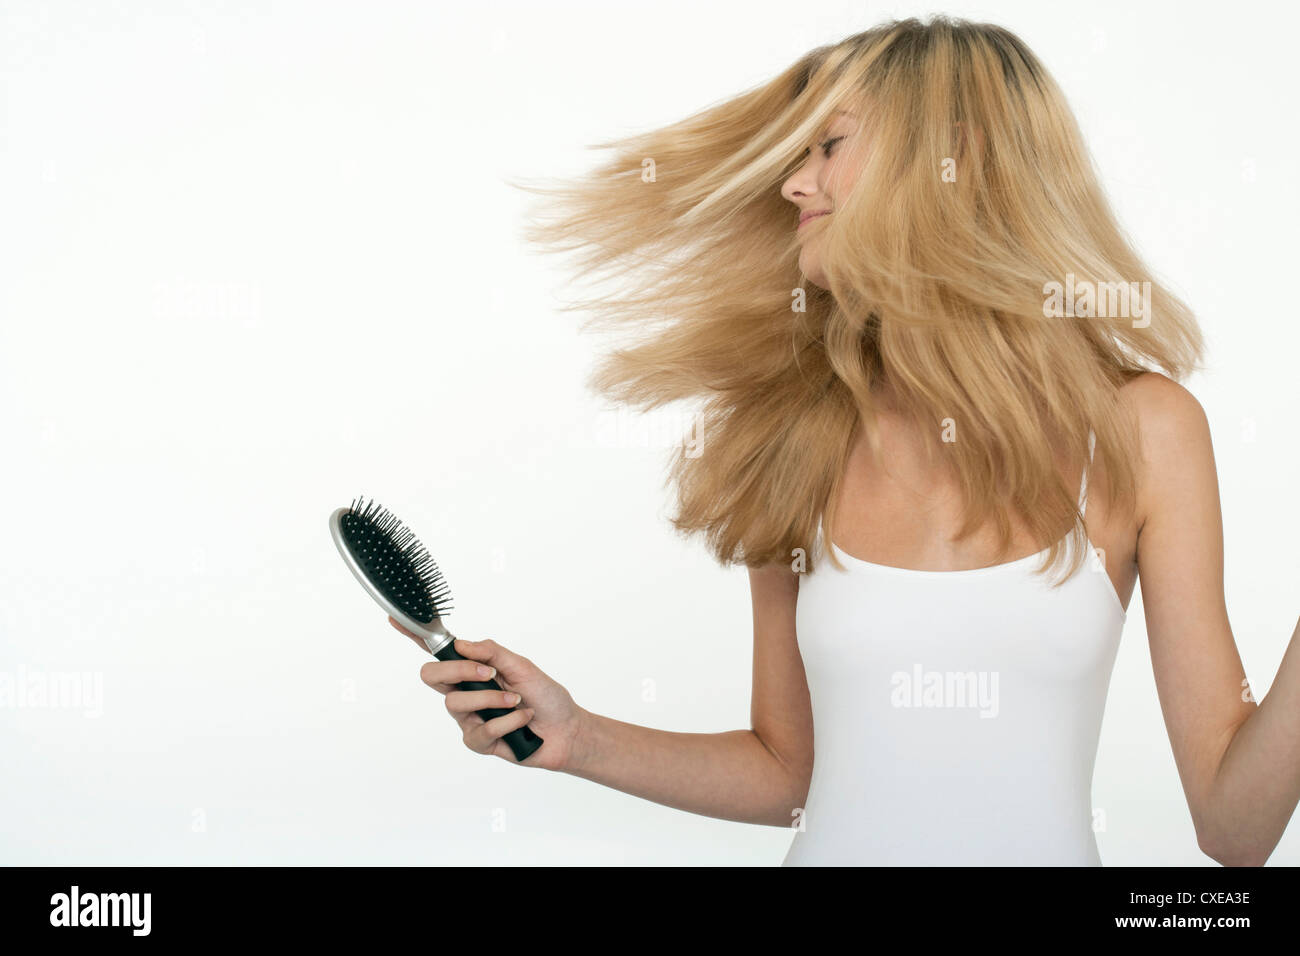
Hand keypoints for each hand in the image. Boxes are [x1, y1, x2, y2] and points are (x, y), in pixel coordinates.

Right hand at [388, 617, 586, 771]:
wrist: (566, 730)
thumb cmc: (545, 696)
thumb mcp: (522, 666)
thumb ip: (492, 652)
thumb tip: (461, 644)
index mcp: (474, 669)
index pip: (440, 653)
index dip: (415, 637)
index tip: (396, 619)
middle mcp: (465, 692)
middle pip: (432, 676)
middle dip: (458, 671)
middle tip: (489, 673)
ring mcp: (469, 718)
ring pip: (455, 703)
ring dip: (492, 700)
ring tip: (517, 701)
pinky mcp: (478, 742)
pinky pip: (480, 730)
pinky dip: (508, 721)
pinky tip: (523, 720)